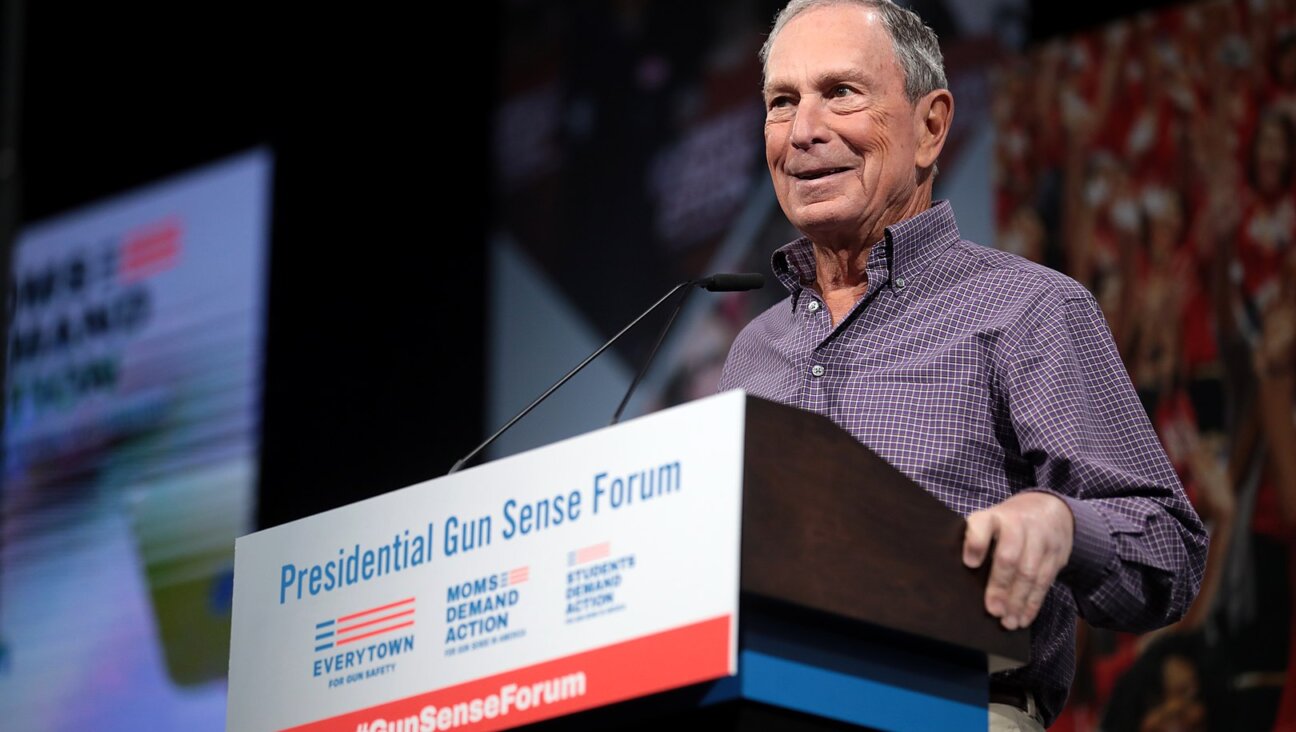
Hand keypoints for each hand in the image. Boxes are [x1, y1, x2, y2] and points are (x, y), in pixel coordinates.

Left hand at [962, 492, 1074, 629]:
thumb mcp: (989, 521)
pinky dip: (1033, 603)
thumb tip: (957, 576)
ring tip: (1008, 622)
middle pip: (1009, 556)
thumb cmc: (1006, 523)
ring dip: (1018, 601)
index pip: (983, 525)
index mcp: (994, 516)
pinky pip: (1045, 582)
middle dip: (1000, 586)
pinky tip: (1023, 618)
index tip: (970, 564)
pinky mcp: (1056, 555)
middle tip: (992, 610)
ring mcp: (1040, 539)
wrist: (1047, 507)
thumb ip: (975, 541)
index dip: (976, 543)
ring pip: (1030, 573)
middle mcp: (1018, 525)